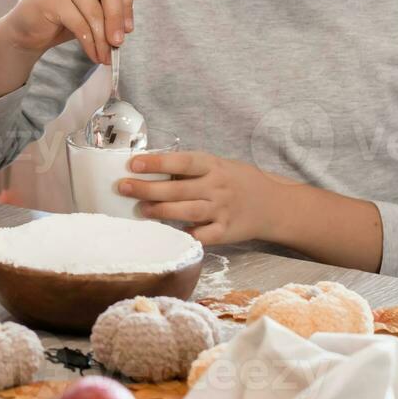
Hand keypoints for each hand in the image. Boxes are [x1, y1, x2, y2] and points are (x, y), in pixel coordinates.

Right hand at [0, 0, 161, 63]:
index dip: (128, 8)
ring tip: (104, 56)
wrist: (32, 25)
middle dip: (117, 21)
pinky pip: (78, 22)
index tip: (129, 30)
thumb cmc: (69, 11)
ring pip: (94, 10)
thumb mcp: (100, 2)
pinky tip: (92, 53)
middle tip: (119, 44)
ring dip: (102, 39)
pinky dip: (89, 42)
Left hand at [118, 151, 299, 245]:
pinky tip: (170, 233)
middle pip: (178, 189)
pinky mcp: (227, 231)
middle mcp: (217, 187)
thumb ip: (189, 169)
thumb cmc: (235, 180)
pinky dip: (187, 235)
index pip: (181, 162)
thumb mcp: (217, 165)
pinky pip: (204, 236)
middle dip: (147, 188)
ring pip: (187, 212)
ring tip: (139, 209)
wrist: (274, 204)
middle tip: (123, 187)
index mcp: (213, 165)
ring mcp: (223, 210)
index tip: (133, 164)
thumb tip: (149, 168)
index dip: (157, 163)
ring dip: (160, 211)